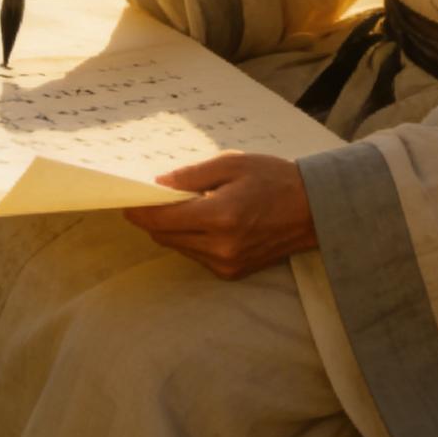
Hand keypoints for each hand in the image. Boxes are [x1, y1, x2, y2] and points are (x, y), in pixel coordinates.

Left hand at [124, 153, 317, 278]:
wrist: (312, 209)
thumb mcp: (232, 163)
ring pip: (179, 247)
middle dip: (155, 217)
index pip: (163, 220)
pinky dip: (192, 238)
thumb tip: (158, 184)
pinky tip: (206, 219)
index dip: (140, 211)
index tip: (126, 200)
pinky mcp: (233, 273)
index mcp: (220, 216)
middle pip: (166, 236)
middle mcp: (221, 247)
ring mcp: (227, 264)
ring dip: (173, 228)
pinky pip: (197, 255)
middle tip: (154, 196)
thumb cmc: (273, 178)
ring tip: (188, 204)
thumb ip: (192, 175)